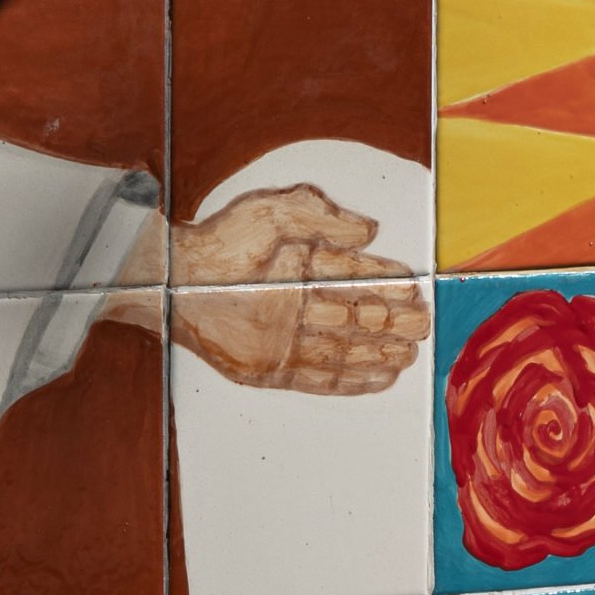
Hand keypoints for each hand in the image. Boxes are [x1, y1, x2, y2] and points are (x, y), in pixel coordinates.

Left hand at [170, 183, 428, 394]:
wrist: (173, 281)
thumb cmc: (218, 241)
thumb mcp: (274, 213)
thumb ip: (323, 216)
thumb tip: (370, 230)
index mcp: (303, 264)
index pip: (355, 274)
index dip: (386, 281)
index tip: (413, 287)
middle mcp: (298, 302)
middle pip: (356, 316)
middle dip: (390, 321)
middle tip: (421, 324)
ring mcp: (286, 337)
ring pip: (344, 350)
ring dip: (377, 354)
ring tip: (409, 355)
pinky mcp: (270, 367)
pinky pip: (319, 379)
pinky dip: (351, 382)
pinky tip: (382, 378)